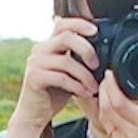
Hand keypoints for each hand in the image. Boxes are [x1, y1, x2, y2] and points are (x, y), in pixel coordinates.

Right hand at [11, 19, 95, 133]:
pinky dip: (77, 86)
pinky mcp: (34, 78)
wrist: (34, 113)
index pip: (62, 23)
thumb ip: (78, 58)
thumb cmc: (54, 92)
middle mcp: (40, 50)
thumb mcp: (69, 72)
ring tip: (94, 87)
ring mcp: (35, 63)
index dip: (79, 23)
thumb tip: (102, 51)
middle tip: (96, 65)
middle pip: (66, 37)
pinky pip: (61, 78)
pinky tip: (85, 93)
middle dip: (86, 49)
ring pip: (66, 61)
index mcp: (49, 45)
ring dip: (85, 75)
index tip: (96, 30)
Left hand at [87, 79, 137, 137]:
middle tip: (105, 80)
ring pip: (104, 120)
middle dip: (102, 91)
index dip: (110, 86)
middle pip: (106, 109)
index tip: (110, 75)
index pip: (119, 102)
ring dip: (101, 104)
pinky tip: (109, 109)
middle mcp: (134, 136)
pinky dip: (106, 118)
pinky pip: (108, 131)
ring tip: (105, 91)